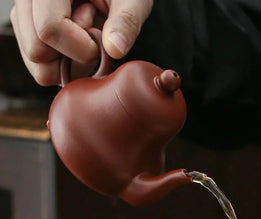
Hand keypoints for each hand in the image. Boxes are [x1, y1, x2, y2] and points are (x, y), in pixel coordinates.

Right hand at [10, 0, 152, 85]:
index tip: (102, 39)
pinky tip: (76, 43)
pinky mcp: (25, 26)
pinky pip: (37, 63)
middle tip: (92, 35)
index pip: (49, 30)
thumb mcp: (131, 0)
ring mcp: (22, 12)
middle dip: (72, 57)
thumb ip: (126, 21)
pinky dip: (60, 63)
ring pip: (34, 61)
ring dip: (66, 61)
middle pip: (36, 50)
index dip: (82, 48)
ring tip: (84, 36)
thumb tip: (115, 50)